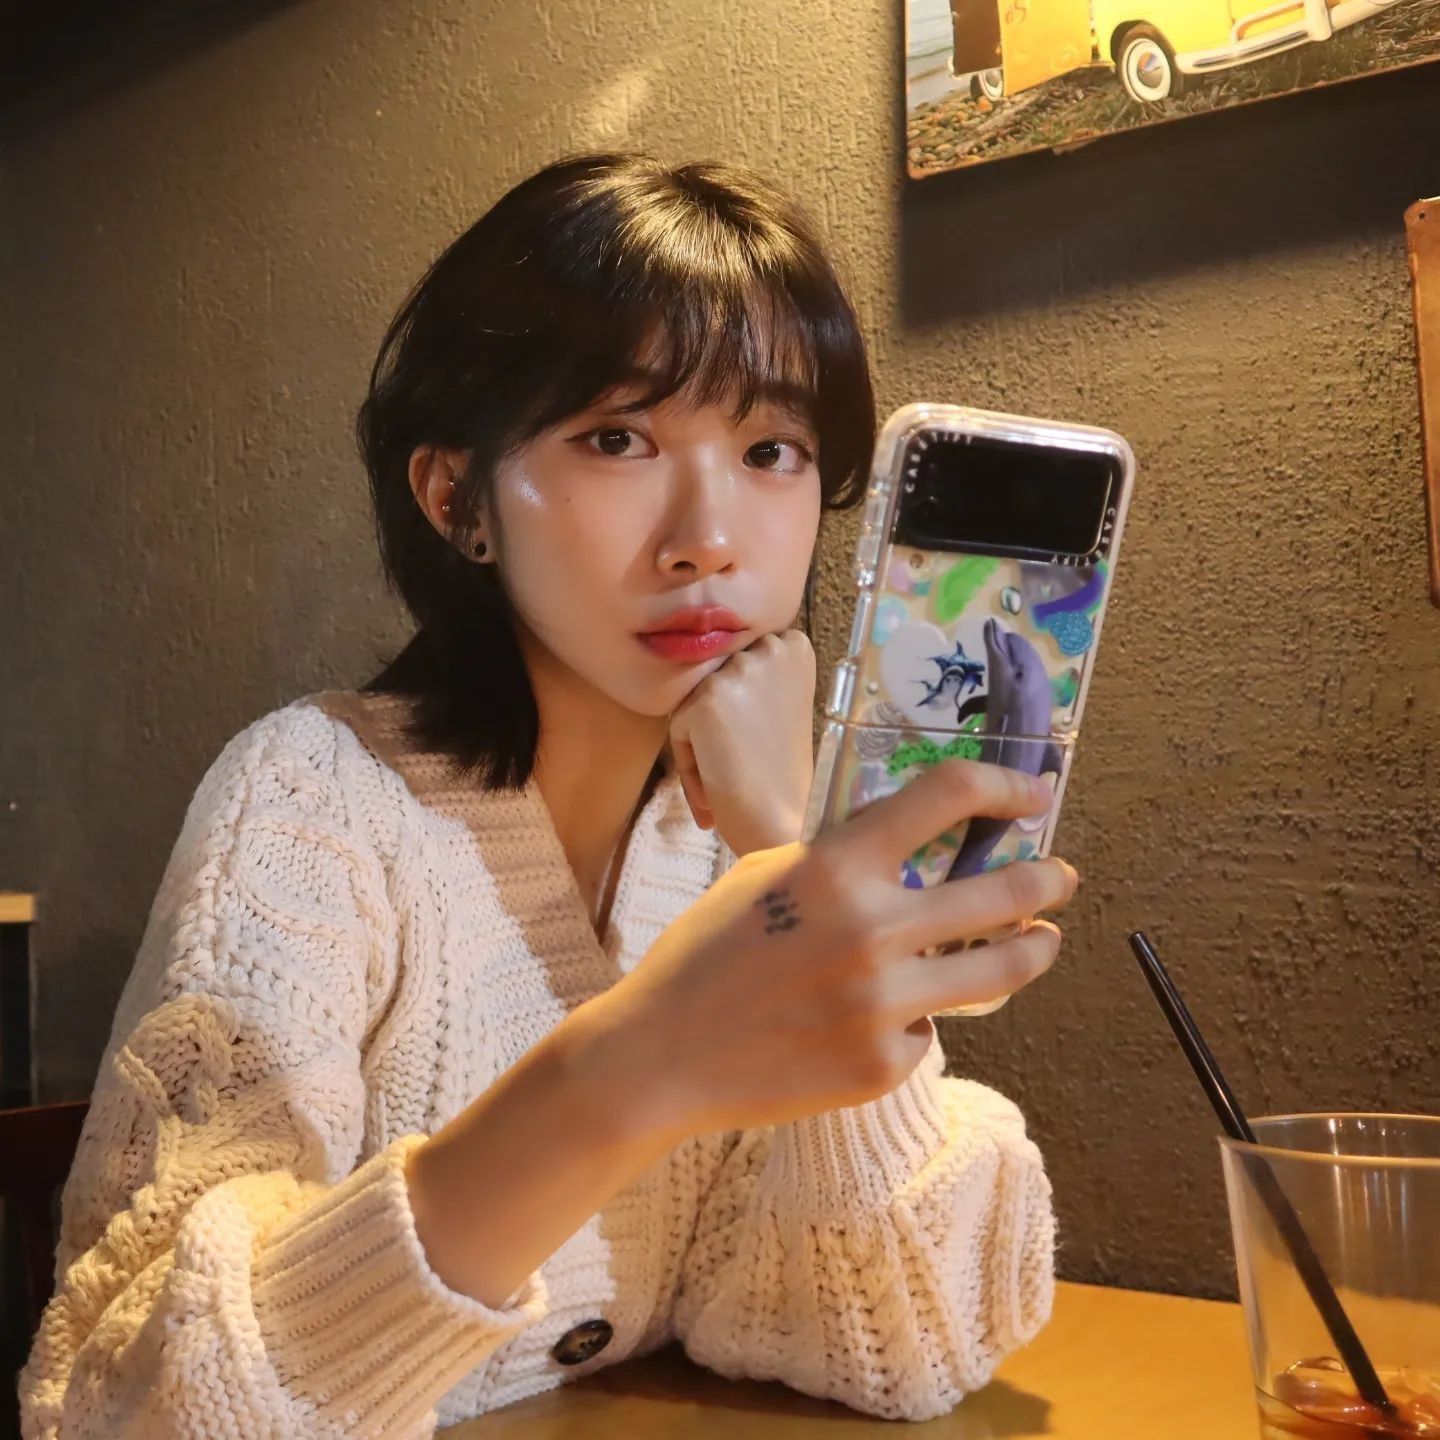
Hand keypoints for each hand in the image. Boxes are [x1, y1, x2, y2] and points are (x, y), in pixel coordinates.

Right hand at [573, 760, 1078, 1144]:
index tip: (1033, 794)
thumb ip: (842, 859)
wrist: (663, 1054)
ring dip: (1032, 950)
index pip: (946, 796)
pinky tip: (880, 1019)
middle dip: (1045, 880)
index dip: (1004, 786)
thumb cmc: (707, 954)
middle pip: (1003, 892)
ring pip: (998, 972)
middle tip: (1060, 878)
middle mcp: (872, 929)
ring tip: (1042, 943)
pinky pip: (928, 1030)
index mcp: (836, 866)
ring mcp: (883, 1004)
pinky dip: (915, 1019)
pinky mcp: (885, 1065)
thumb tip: (916, 847)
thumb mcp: (767, 876)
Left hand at [668, 629, 815, 855]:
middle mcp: (770, 648)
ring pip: (694, 699)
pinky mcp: (707, 698)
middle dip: (719, 715)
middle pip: (715, 673)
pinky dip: (688, 760)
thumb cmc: (782, 770)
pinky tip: (715, 782)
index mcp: (795, 645)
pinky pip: (679, 727)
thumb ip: (755, 674)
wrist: (781, 818)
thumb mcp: (782, 702)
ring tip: (728, 772)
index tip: (756, 732)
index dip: (740, 696)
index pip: (741, 652)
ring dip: (701, 738)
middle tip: (743, 756)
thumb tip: (704, 654)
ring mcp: (738, 671)